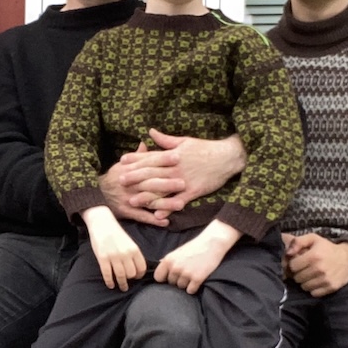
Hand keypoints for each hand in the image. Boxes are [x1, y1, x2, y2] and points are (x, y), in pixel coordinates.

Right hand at [82, 206, 145, 289]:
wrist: (102, 223)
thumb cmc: (116, 233)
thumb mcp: (129, 242)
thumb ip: (134, 254)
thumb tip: (138, 269)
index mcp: (134, 249)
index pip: (141, 268)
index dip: (139, 275)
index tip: (136, 278)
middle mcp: (125, 253)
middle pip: (131, 274)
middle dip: (130, 279)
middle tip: (128, 282)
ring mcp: (114, 256)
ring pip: (121, 276)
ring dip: (122, 284)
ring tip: (122, 287)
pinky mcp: (102, 258)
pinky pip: (107, 275)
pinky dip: (109, 282)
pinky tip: (111, 285)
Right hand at [99, 145, 175, 224]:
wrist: (95, 194)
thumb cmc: (112, 178)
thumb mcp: (121, 165)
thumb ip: (136, 156)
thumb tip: (146, 143)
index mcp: (130, 169)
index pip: (148, 163)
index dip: (163, 160)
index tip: (178, 156)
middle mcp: (131, 184)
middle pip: (151, 182)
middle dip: (167, 183)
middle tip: (183, 183)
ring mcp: (129, 198)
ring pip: (149, 200)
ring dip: (165, 203)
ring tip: (180, 205)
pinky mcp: (127, 211)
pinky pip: (142, 217)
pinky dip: (153, 220)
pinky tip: (166, 222)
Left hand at [101, 133, 247, 222]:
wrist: (227, 157)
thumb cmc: (205, 148)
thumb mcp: (185, 141)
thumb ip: (166, 140)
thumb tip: (150, 132)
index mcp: (173, 155)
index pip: (150, 157)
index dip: (135, 159)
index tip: (121, 161)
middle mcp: (176, 168)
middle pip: (152, 173)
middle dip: (135, 177)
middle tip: (120, 181)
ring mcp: (184, 180)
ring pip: (162, 189)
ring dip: (146, 195)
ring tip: (132, 201)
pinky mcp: (193, 191)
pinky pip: (177, 201)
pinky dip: (167, 208)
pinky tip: (157, 215)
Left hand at [154, 219, 238, 293]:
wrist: (213, 243)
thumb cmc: (195, 247)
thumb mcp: (178, 251)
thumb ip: (168, 261)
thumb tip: (159, 265)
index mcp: (168, 260)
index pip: (158, 277)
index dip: (164, 278)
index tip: (170, 276)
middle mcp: (175, 267)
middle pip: (171, 283)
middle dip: (178, 280)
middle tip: (187, 272)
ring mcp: (186, 273)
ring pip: (181, 287)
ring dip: (186, 283)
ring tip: (193, 273)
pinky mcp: (197, 278)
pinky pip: (190, 290)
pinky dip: (194, 287)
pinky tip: (197, 280)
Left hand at [283, 233, 347, 296]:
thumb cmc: (328, 248)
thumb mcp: (313, 239)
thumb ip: (298, 242)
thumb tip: (288, 253)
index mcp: (314, 256)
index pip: (292, 266)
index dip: (294, 264)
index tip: (298, 262)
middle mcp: (319, 269)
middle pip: (297, 278)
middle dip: (299, 273)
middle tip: (304, 269)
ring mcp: (325, 280)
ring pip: (304, 287)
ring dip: (305, 282)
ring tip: (311, 275)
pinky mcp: (331, 288)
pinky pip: (313, 293)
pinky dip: (313, 289)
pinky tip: (317, 281)